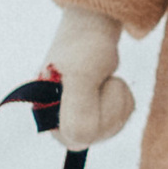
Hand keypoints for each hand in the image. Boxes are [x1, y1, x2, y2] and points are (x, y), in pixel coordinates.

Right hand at [42, 6, 134, 149]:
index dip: (97, 113)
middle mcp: (56, 122)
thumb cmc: (85, 47)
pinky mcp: (90, 115)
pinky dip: (122, 100)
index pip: (81, 136)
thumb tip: (79, 140)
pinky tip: (108, 83)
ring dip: (117, 100)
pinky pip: (118, 121)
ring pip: (111, 128)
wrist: (93, 28)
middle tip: (101, 79)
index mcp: (45, 114)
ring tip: (104, 79)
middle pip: (99, 135)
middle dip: (110, 105)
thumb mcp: (83, 74)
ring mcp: (73, 119)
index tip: (95, 85)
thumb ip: (79, 107)